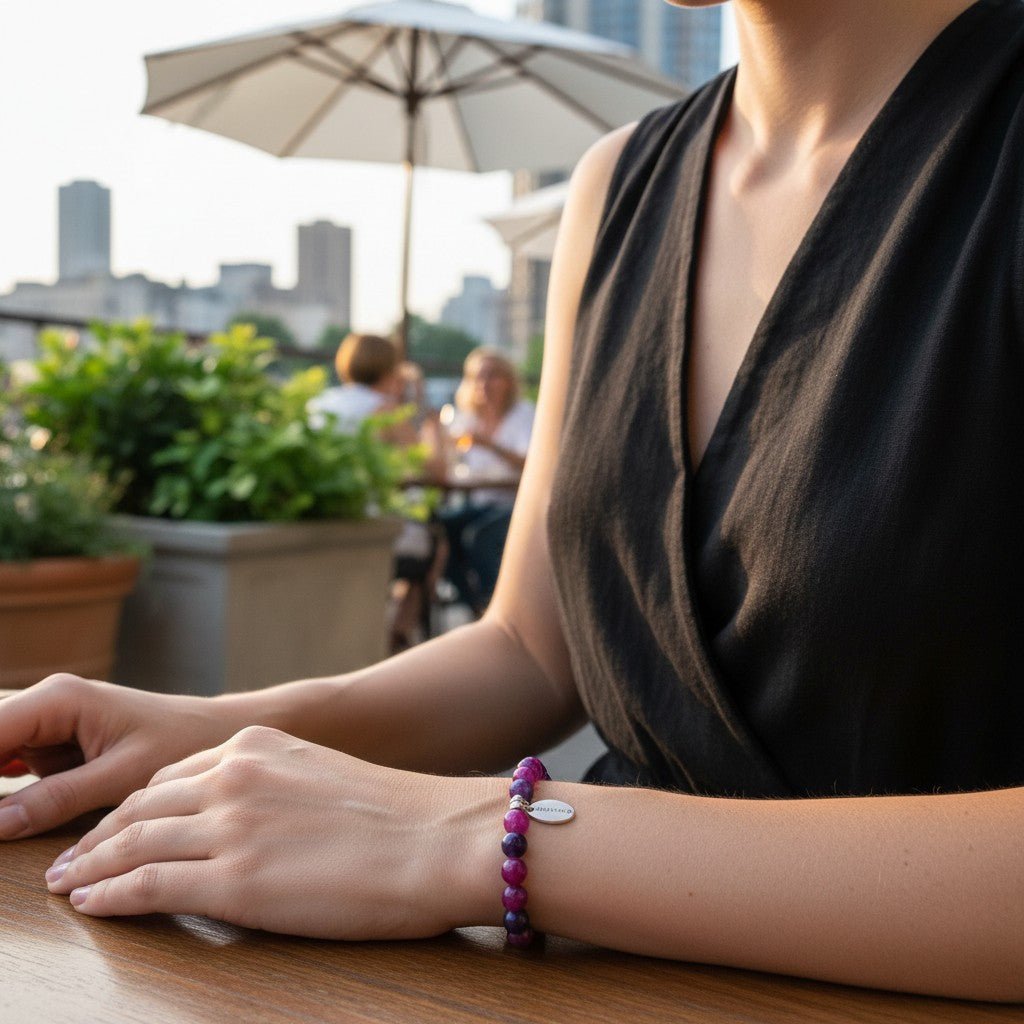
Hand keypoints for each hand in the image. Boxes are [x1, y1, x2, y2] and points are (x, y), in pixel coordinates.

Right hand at [0, 674, 247, 838]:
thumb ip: (56, 798)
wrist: (214, 730)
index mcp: (58, 699)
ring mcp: (45, 723)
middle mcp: (45, 703)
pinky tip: (11, 815)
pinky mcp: (51, 744)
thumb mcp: (121, 775)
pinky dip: (3, 790)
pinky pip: (7, 764)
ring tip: (25, 813)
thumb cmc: (181, 741)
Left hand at [45, 726, 500, 938]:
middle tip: (73, 857)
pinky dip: (110, 896)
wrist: (439, 839)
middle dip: (100, 834)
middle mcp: (234, 775)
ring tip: (69, 883)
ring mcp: (231, 826)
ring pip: (132, 843)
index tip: (116, 823)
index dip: (135, 805)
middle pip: (141, 806)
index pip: (172, 775)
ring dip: (92, 866)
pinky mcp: (234, 881)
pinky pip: (147, 887)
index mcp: (258, 745)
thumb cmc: (398, 816)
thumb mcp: (323, 776)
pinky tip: (92, 904)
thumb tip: (250, 817)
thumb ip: (276, 785)